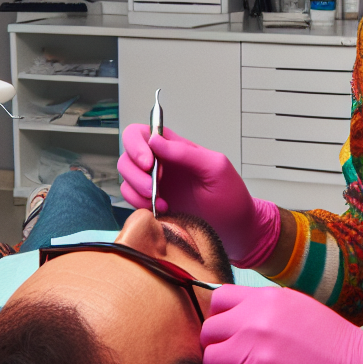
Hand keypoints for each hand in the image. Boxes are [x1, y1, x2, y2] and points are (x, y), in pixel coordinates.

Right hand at [117, 124, 279, 266]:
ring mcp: (155, 185)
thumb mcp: (215, 168)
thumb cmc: (231, 198)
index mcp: (176, 149)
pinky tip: (161, 211)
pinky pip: (131, 200)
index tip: (148, 163)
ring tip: (161, 203)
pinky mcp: (152, 206)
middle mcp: (161, 164)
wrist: (236, 231)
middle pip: (127, 155)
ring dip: (137, 191)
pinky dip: (139, 205)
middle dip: (135, 172)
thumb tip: (155, 140)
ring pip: (126, 178)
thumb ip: (185, 152)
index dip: (137, 144)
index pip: (142, 133)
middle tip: (154, 188)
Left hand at [201, 284, 362, 363]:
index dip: (221, 318)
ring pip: (209, 360)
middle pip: (209, 331)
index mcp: (268, 299)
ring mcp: (252, 353)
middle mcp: (256, 321)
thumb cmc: (337, 347)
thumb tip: (239, 318)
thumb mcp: (301, 309)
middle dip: (218, 346)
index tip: (231, 333)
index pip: (219, 299)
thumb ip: (267, 310)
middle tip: (236, 361)